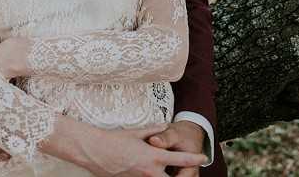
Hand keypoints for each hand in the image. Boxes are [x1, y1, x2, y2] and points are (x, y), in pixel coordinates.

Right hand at [40, 117, 207, 176]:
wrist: (95, 152)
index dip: (193, 158)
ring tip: (165, 169)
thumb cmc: (115, 140)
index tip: (203, 156)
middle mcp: (150, 171)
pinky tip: (150, 171)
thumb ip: (154, 130)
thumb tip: (164, 126)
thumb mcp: (137, 132)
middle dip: (181, 176)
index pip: (179, 159)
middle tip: (187, 172)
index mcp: (153, 156)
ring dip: (165, 176)